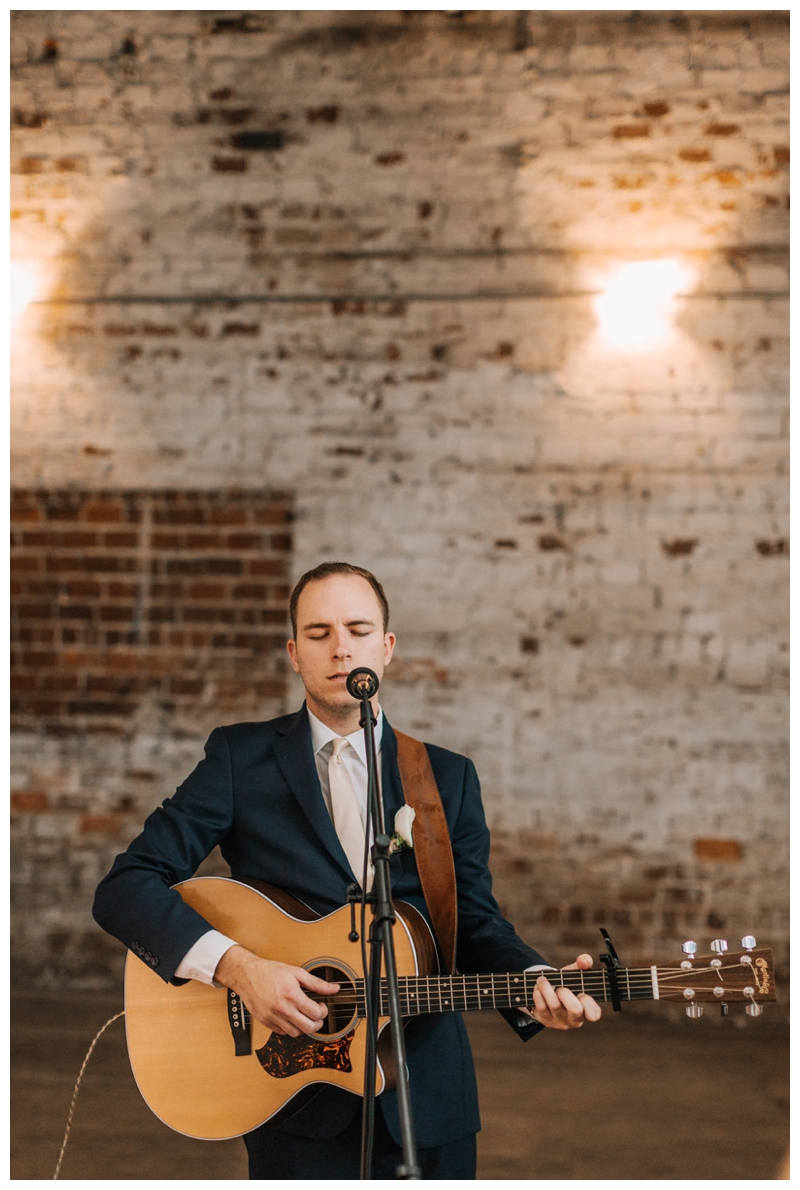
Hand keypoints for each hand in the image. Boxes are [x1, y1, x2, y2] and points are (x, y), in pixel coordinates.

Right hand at [214, 945, 339, 1036]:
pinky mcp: (266, 1022)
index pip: (316, 1014)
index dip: (323, 1011)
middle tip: (317, 1015)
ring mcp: (273, 1017)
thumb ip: (317, 983)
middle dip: (317, 1023)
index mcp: (292, 995)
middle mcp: (282, 1009)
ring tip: (304, 1016)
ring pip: (296, 1033)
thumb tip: (334, 988)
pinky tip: (291, 1017)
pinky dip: (290, 1028)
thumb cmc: (270, 971)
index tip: (321, 1006)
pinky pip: (283, 1032)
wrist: (247, 975)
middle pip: (308, 1028)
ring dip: (304, 1027)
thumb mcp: (296, 972)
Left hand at [531, 954, 601, 1029]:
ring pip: (555, 1006)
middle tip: (560, 988)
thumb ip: (584, 963)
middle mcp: (575, 1019)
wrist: (550, 991)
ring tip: (542, 980)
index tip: (581, 993)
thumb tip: (583, 960)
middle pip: (575, 1010)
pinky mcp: (546, 1021)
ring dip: (546, 988)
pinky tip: (537, 987)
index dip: (588, 1002)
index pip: (594, 1014)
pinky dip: (538, 994)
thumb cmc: (568, 983)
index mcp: (587, 1010)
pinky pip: (541, 1008)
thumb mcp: (576, 973)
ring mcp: (560, 1022)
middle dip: (565, 993)